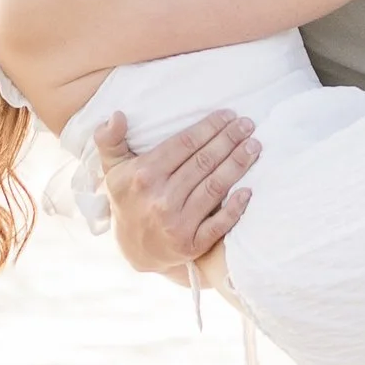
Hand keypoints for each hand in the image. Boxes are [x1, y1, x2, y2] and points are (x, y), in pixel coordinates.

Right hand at [94, 108, 256, 270]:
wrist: (135, 250)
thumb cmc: (128, 199)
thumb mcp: (112, 169)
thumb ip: (110, 140)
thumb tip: (117, 115)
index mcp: (143, 175)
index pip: (184, 144)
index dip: (209, 127)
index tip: (229, 115)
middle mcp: (160, 198)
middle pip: (203, 162)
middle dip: (229, 140)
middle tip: (248, 125)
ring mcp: (176, 223)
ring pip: (214, 187)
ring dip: (238, 164)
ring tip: (254, 147)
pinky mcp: (190, 245)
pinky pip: (218, 224)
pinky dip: (235, 208)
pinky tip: (249, 190)